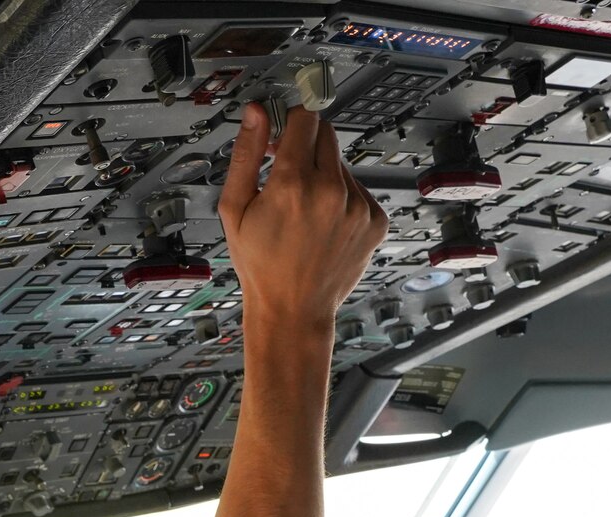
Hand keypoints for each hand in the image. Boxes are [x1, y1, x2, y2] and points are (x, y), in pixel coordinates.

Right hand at [218, 103, 386, 326]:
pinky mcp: (375, 220)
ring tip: (304, 211)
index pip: (305, 118)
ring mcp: (358, 206)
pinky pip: (358, 189)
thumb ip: (247, 153)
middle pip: (326, 133)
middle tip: (289, 172)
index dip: (290, 121)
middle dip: (306, 144)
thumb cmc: (261, 265)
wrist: (293, 309)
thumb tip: (256, 112)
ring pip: (341, 164)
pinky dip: (342, 199)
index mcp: (294, 184)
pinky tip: (323, 223)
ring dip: (324, 175)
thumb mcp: (235, 209)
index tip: (283, 133)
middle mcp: (331, 192)